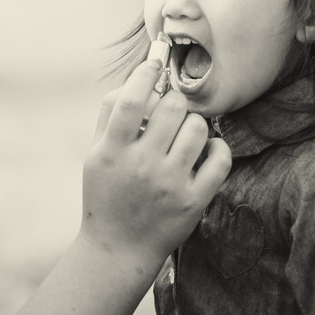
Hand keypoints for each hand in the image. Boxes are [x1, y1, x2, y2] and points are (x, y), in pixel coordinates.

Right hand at [81, 58, 230, 265]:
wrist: (118, 249)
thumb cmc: (106, 195)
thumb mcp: (95, 155)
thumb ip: (109, 115)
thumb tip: (136, 78)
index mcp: (112, 152)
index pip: (133, 99)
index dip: (147, 73)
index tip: (154, 64)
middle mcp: (141, 166)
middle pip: (172, 107)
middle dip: (174, 101)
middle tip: (170, 112)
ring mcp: (170, 184)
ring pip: (198, 128)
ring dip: (194, 124)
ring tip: (184, 135)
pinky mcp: (194, 201)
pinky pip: (220, 158)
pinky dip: (217, 147)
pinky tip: (205, 150)